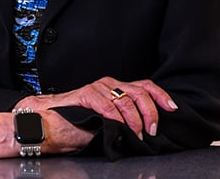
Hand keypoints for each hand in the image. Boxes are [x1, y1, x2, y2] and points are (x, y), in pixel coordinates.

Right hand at [16, 77, 177, 139]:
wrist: (47, 124)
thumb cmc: (74, 126)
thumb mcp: (107, 124)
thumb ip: (124, 122)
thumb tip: (145, 132)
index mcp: (115, 90)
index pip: (144, 86)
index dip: (161, 96)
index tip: (172, 108)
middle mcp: (108, 85)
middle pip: (140, 91)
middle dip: (151, 112)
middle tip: (151, 130)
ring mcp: (97, 88)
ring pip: (127, 99)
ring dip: (135, 120)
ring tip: (136, 134)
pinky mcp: (86, 95)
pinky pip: (109, 106)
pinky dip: (118, 119)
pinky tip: (121, 128)